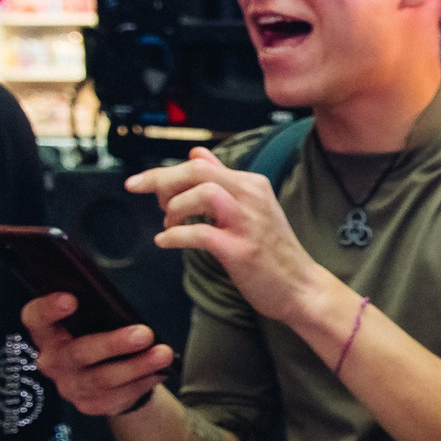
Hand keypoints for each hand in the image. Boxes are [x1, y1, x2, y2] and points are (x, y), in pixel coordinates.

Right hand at [24, 294, 170, 417]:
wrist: (106, 378)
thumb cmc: (99, 335)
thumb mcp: (94, 321)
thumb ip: (98, 312)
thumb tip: (125, 310)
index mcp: (47, 332)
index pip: (36, 317)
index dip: (48, 309)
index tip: (71, 299)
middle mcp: (52, 361)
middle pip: (79, 352)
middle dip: (114, 343)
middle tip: (144, 333)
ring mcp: (69, 386)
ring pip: (104, 378)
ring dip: (137, 366)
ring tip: (164, 354)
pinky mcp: (89, 405)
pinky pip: (119, 394)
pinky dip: (143, 381)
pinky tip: (160, 371)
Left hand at [127, 149, 333, 324]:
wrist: (301, 286)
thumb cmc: (273, 251)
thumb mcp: (251, 206)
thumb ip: (223, 178)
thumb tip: (197, 153)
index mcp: (252, 184)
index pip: (201, 164)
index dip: (164, 172)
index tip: (139, 182)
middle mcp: (252, 197)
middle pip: (199, 172)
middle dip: (162, 181)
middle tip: (148, 199)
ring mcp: (248, 223)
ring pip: (202, 194)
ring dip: (175, 208)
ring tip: (169, 223)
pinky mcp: (241, 249)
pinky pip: (200, 233)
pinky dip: (175, 236)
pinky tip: (166, 241)